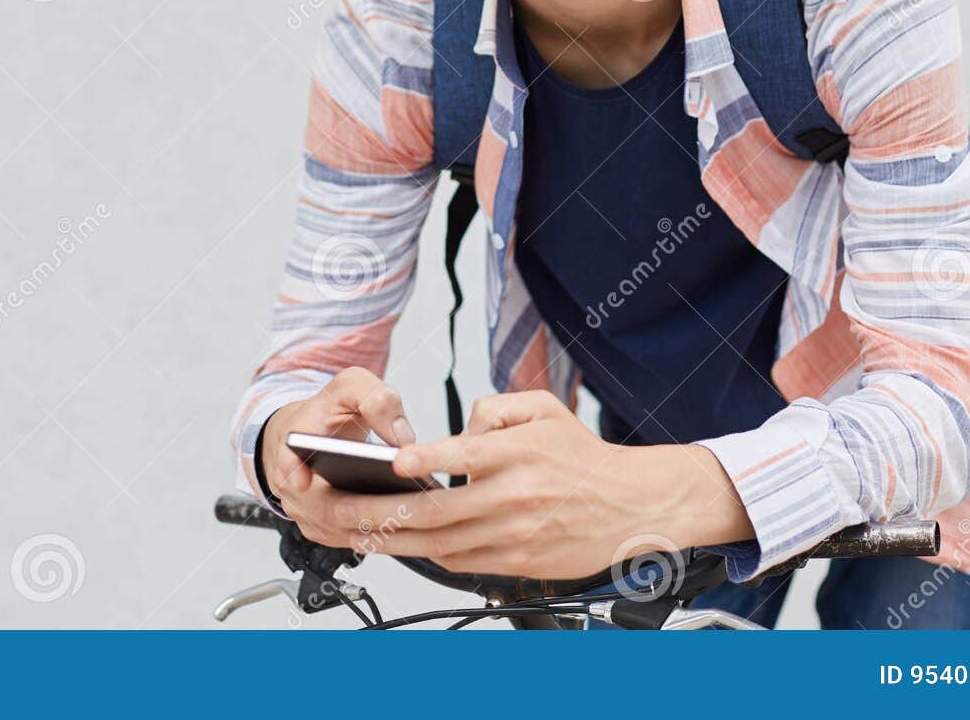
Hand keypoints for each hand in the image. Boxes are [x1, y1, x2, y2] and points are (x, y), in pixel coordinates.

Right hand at [259, 366, 416, 544]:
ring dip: (382, 527)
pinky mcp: (325, 530)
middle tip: (409, 502)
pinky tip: (414, 525)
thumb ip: (377, 400)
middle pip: (328, 510)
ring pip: (344, 531)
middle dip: (370, 509)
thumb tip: (403, 438)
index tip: (312, 482)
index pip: (288, 464)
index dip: (297, 474)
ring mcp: (308, 513)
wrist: (308, 433)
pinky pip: (353, 540)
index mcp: (294, 446)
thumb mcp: (351, 387)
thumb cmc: (328, 411)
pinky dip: (383, 535)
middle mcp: (295, 487)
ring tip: (421, 514)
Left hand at [295, 390, 753, 578]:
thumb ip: (496, 408)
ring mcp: (513, 533)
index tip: (392, 462)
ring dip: (391, 538)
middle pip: (435, 508)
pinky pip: (460, 561)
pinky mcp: (516, 560)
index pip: (463, 454)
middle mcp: (513, 495)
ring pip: (439, 541)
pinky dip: (426, 553)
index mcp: (519, 452)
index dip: (425, 459)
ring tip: (353, 531)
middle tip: (338, 506)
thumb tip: (458, 424)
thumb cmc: (585, 458)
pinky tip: (400, 544)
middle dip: (378, 510)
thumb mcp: (545, 410)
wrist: (632, 506)